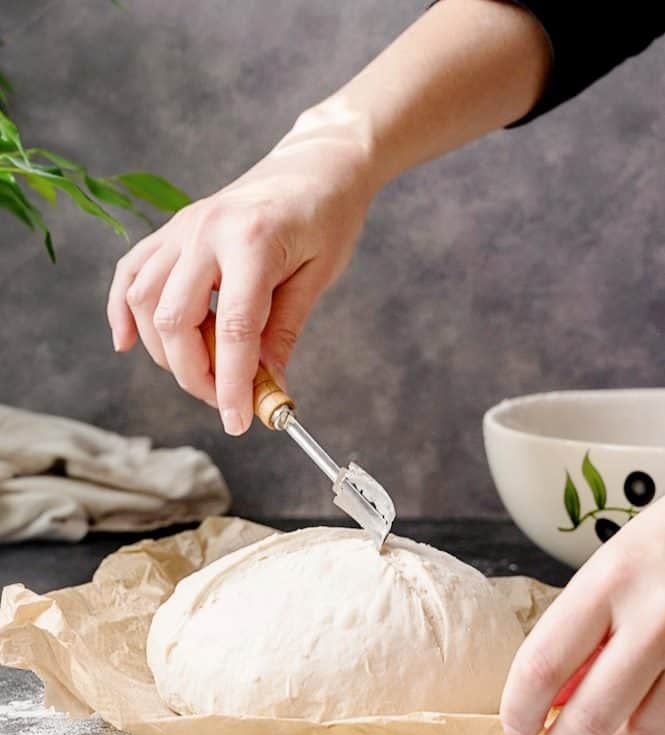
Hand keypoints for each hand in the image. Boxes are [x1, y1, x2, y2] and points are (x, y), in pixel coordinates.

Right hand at [107, 108, 374, 433]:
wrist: (318, 163)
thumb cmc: (328, 215)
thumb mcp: (318, 276)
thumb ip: (284, 332)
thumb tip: (264, 387)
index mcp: (252, 242)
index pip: (233, 331)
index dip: (233, 385)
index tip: (238, 423)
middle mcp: (206, 231)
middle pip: (175, 320)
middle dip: (195, 375)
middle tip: (225, 400)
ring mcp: (183, 227)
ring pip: (144, 300)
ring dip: (164, 351)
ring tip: (200, 372)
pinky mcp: (173, 229)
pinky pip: (131, 272)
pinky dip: (122, 310)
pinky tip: (127, 343)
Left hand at [500, 495, 664, 734]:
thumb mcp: (615, 567)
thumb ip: (582, 628)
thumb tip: (551, 698)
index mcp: (612, 579)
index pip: (544, 662)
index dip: (520, 707)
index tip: (515, 725)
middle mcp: (656, 614)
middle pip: (592, 714)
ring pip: (643, 730)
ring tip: (617, 710)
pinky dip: (654, 724)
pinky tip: (650, 698)